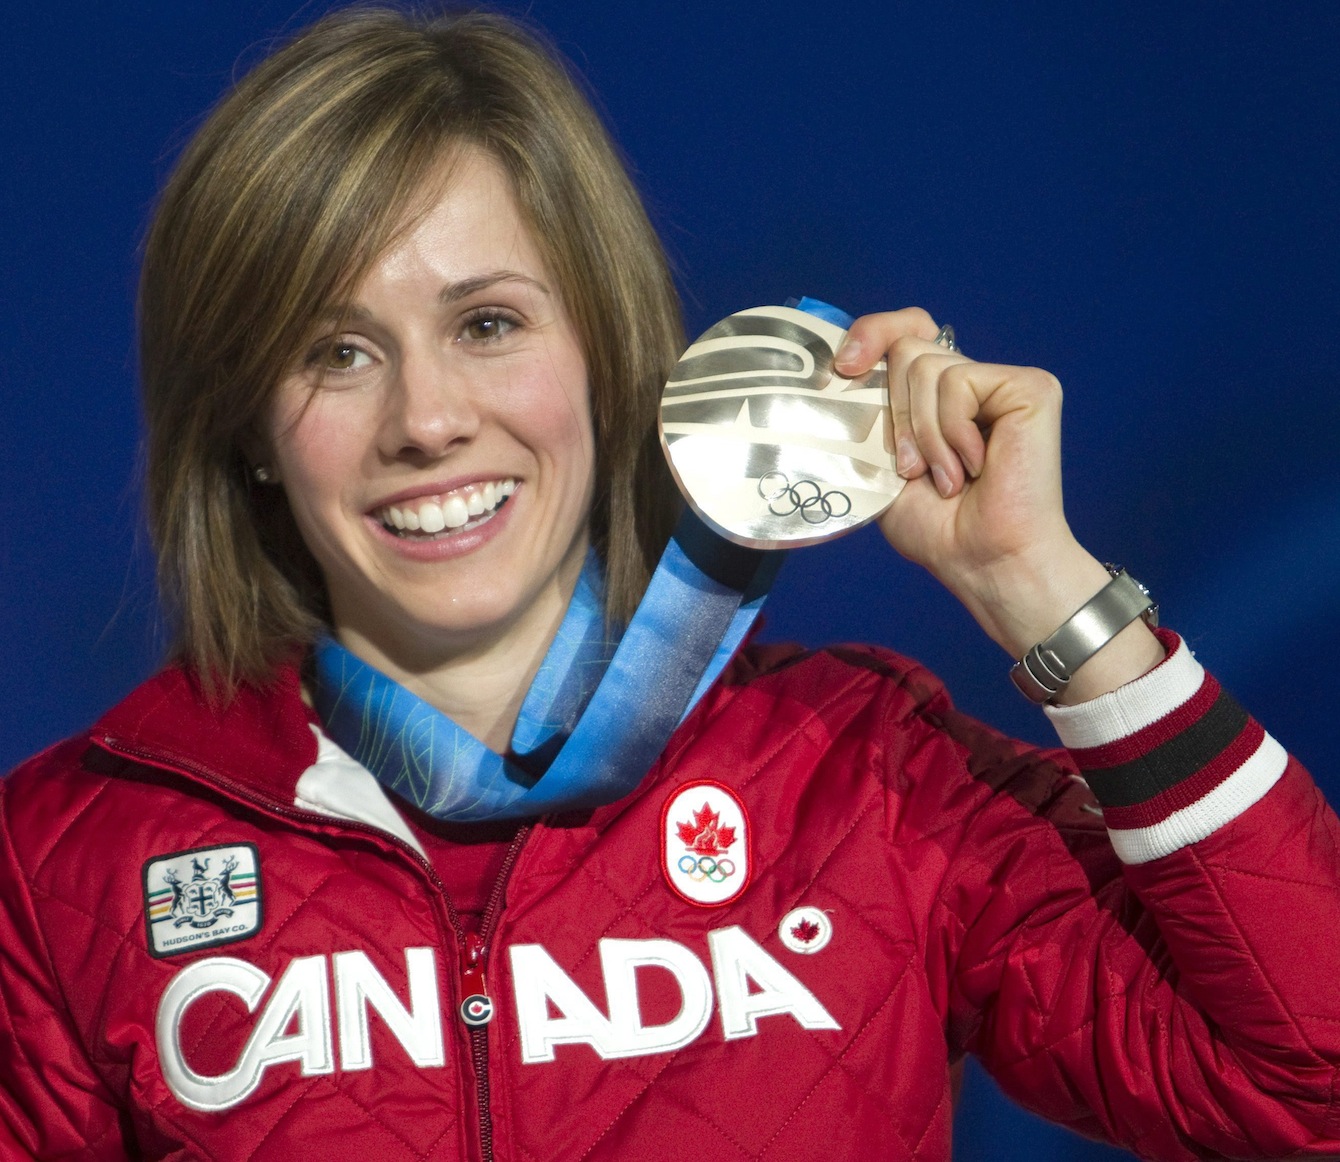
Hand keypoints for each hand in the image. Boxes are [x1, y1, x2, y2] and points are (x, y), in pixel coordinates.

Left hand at [834, 308, 1163, 701]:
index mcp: (938, 396)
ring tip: (947, 477)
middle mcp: (973, 380)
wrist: (982, 560)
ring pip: (925, 366)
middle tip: (915, 468)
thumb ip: (868, 410)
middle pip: (906, 348)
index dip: (872, 334)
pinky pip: (958, 382)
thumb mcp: (880, 461)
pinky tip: (974, 466)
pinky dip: (951, 432)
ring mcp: (1003, 381)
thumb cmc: (937, 525)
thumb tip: (839, 368)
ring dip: (923, 434)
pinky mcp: (1029, 387)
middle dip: (896, 414)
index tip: (846, 368)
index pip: (903, 331)